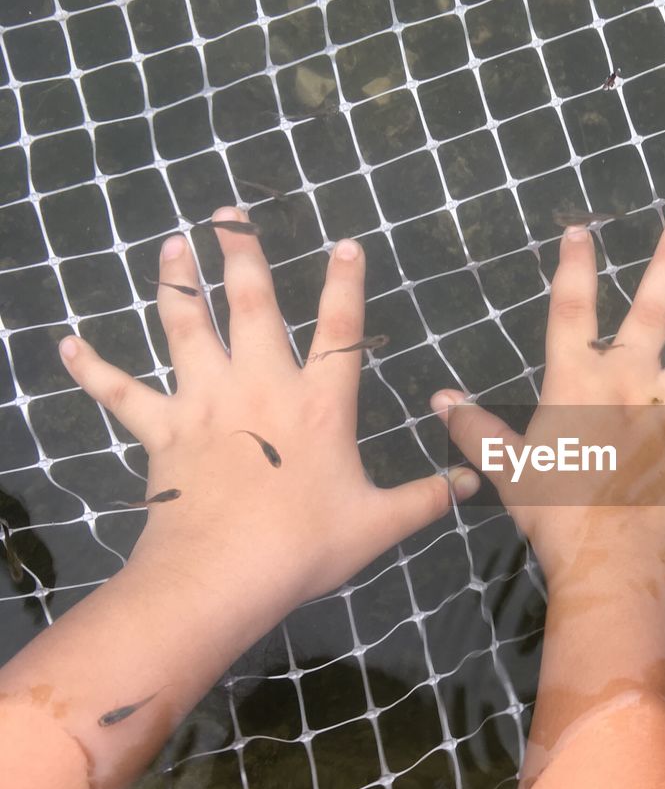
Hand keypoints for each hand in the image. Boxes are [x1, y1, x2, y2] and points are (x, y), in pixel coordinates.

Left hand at [60, 207, 476, 605]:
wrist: (222, 575)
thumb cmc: (305, 546)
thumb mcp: (380, 524)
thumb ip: (428, 497)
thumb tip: (473, 482)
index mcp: (320, 404)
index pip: (340, 329)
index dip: (345, 283)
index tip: (345, 242)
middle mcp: (261, 386)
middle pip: (252, 305)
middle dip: (242, 254)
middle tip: (229, 214)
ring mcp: (205, 402)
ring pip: (186, 327)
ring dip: (177, 282)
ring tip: (172, 243)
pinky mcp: (161, 430)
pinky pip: (119, 392)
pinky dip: (92, 368)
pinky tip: (67, 344)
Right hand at [430, 217, 664, 584]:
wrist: (609, 561)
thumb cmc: (554, 514)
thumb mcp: (506, 470)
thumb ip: (476, 430)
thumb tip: (439, 400)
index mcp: (578, 384)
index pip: (572, 312)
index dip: (575, 268)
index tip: (582, 230)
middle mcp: (631, 386)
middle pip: (651, 314)